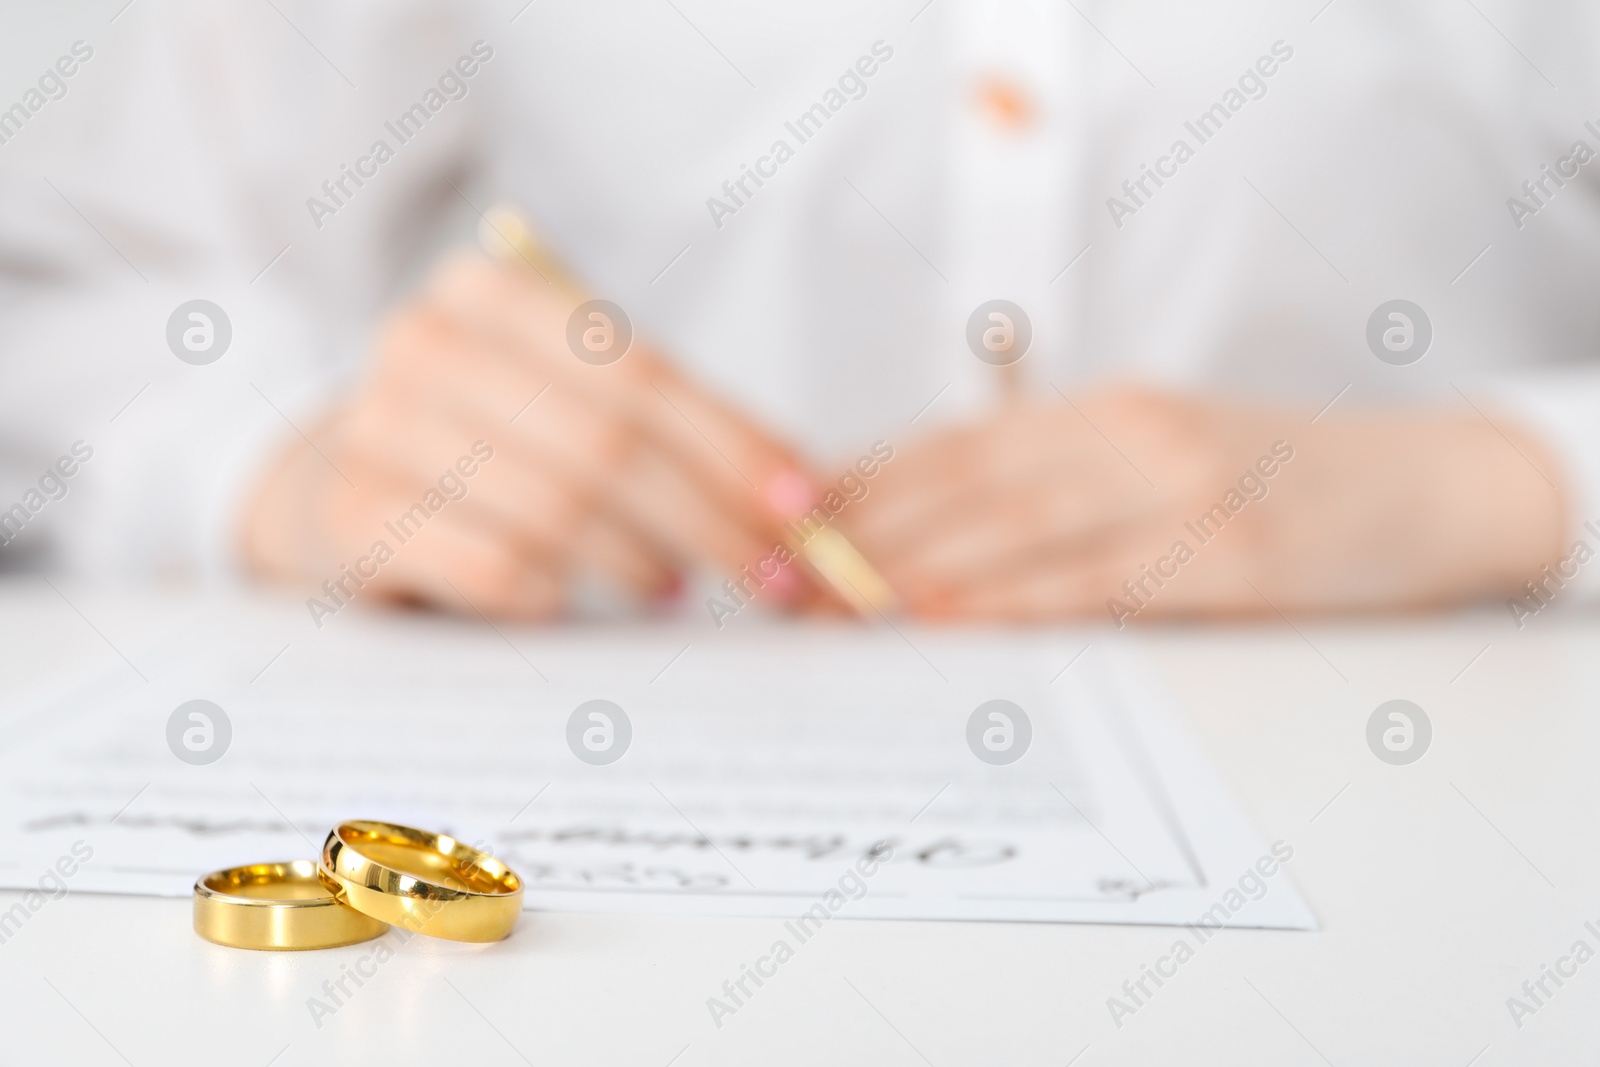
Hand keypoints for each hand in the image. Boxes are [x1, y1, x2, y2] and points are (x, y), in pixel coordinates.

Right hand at [240, 252, 817, 619]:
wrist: (331, 488)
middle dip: (711, 518)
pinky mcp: (353, 524)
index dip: (732, 443)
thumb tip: (798, 493)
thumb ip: (665, 422)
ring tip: (674, 587)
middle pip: (606, 445)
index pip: (637, 371)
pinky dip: (553, 594)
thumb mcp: (563, 397)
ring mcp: (376, 434)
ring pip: (554, 511)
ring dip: (641, 561)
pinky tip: (576, 605)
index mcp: (487, 292)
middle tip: (776, 575)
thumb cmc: (486, 441)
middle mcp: (423, 346)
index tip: (803, 504)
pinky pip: (490, 568)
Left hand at [843, 387, 1566, 621]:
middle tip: (793, 573)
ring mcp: (1181, 489)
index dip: (869, 481)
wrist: (1421, 488)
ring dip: (917, 567)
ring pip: (1018, 525)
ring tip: (838, 601)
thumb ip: (1063, 478)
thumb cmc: (1273, 480)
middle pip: (970, 481)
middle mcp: (1132, 433)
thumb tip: (942, 530)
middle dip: (869, 531)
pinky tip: (949, 619)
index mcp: (1107, 408)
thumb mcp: (1160, 454)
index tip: (797, 518)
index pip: (960, 441)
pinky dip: (1012, 599)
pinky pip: (1095, 580)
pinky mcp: (1226, 556)